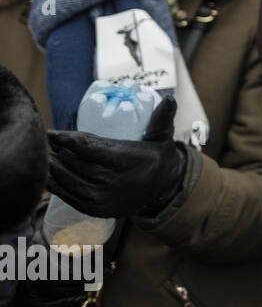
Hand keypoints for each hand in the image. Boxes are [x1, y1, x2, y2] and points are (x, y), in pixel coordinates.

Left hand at [46, 96, 191, 219]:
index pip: (91, 149)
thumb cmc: (157, 156)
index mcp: (130, 161)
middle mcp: (116, 182)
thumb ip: (161, 117)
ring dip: (53, 167)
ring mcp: (105, 199)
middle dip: (58, 151)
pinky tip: (48, 173)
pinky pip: (69, 196)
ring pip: (69, 180)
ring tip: (45, 154)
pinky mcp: (97, 209)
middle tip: (47, 141)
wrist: (162, 188)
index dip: (69, 140)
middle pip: (77, 164)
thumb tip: (170, 98)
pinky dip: (55, 185)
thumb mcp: (162, 136)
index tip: (53, 133)